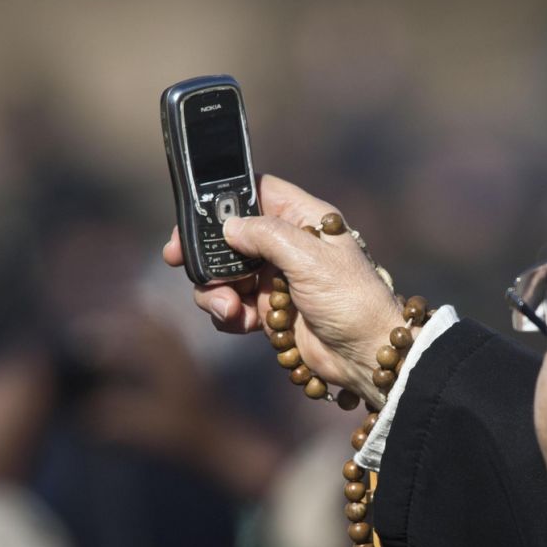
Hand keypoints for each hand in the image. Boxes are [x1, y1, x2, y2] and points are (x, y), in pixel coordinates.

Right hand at [162, 175, 404, 404]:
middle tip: (180, 260)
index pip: (256, 191)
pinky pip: (233, 305)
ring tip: (230, 310)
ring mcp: (276, 278)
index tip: (194, 215)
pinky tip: (241, 324)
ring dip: (216, 290)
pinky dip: (228, 314)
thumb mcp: (310, 258)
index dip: (223, 199)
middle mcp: (288, 244)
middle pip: (230, 234)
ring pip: (225, 273)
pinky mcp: (270, 310)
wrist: (367, 355)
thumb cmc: (351, 300)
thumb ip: (266, 235)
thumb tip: (229, 227)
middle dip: (206, 251)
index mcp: (304, 219)